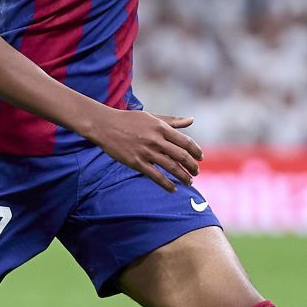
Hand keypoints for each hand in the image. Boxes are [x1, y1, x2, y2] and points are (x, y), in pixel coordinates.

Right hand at [86, 109, 202, 191]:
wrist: (106, 125)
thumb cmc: (130, 120)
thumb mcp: (152, 117)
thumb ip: (172, 121)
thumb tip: (191, 120)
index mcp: (161, 128)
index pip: (185, 142)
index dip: (196, 151)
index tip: (200, 158)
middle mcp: (156, 140)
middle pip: (181, 156)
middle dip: (192, 166)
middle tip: (196, 172)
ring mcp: (146, 152)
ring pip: (171, 167)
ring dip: (183, 177)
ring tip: (189, 182)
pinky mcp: (137, 163)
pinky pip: (156, 177)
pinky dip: (167, 184)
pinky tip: (173, 189)